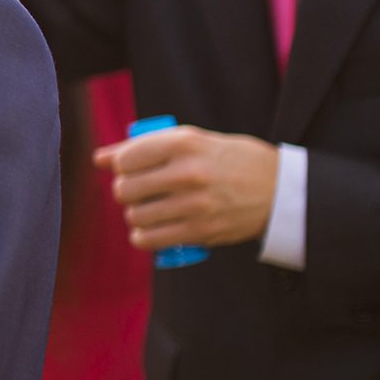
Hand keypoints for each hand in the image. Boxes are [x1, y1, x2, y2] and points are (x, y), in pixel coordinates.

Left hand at [94, 126, 277, 252]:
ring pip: (135, 215)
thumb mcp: (193, 140)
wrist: (279, 189)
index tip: (129, 168)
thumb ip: (146, 146)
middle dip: (125, 191)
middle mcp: (187, 173)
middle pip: (125, 188)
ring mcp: (194, 204)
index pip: (126, 158)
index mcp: (184, 144)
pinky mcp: (200, 231)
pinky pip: (150, 239)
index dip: (120, 165)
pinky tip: (149, 230)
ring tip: (148, 209)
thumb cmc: (230, 160)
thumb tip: (99, 159)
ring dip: (135, 214)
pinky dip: (142, 237)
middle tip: (137, 191)